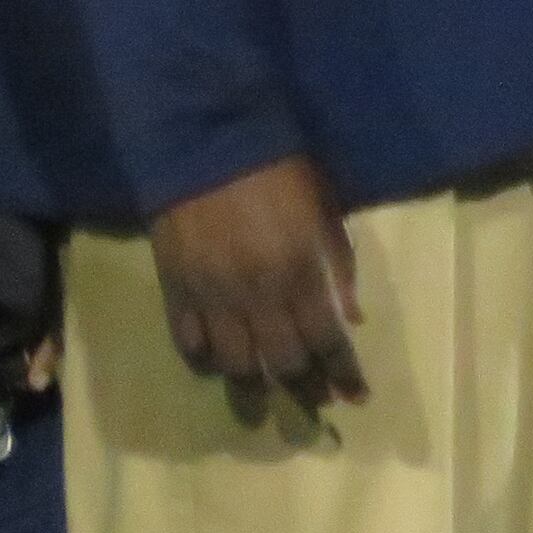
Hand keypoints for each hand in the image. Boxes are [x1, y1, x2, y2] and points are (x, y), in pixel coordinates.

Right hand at [147, 153, 365, 422]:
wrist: (206, 134)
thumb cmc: (275, 165)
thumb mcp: (322, 206)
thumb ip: (339, 262)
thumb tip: (352, 317)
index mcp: (301, 269)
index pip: (327, 340)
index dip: (344, 374)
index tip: (355, 396)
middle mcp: (259, 293)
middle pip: (283, 362)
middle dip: (303, 388)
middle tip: (311, 398)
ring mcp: (214, 295)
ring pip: (236, 365)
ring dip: (253, 387)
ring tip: (261, 396)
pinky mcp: (177, 289)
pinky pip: (190, 344)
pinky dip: (205, 360)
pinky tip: (216, 362)